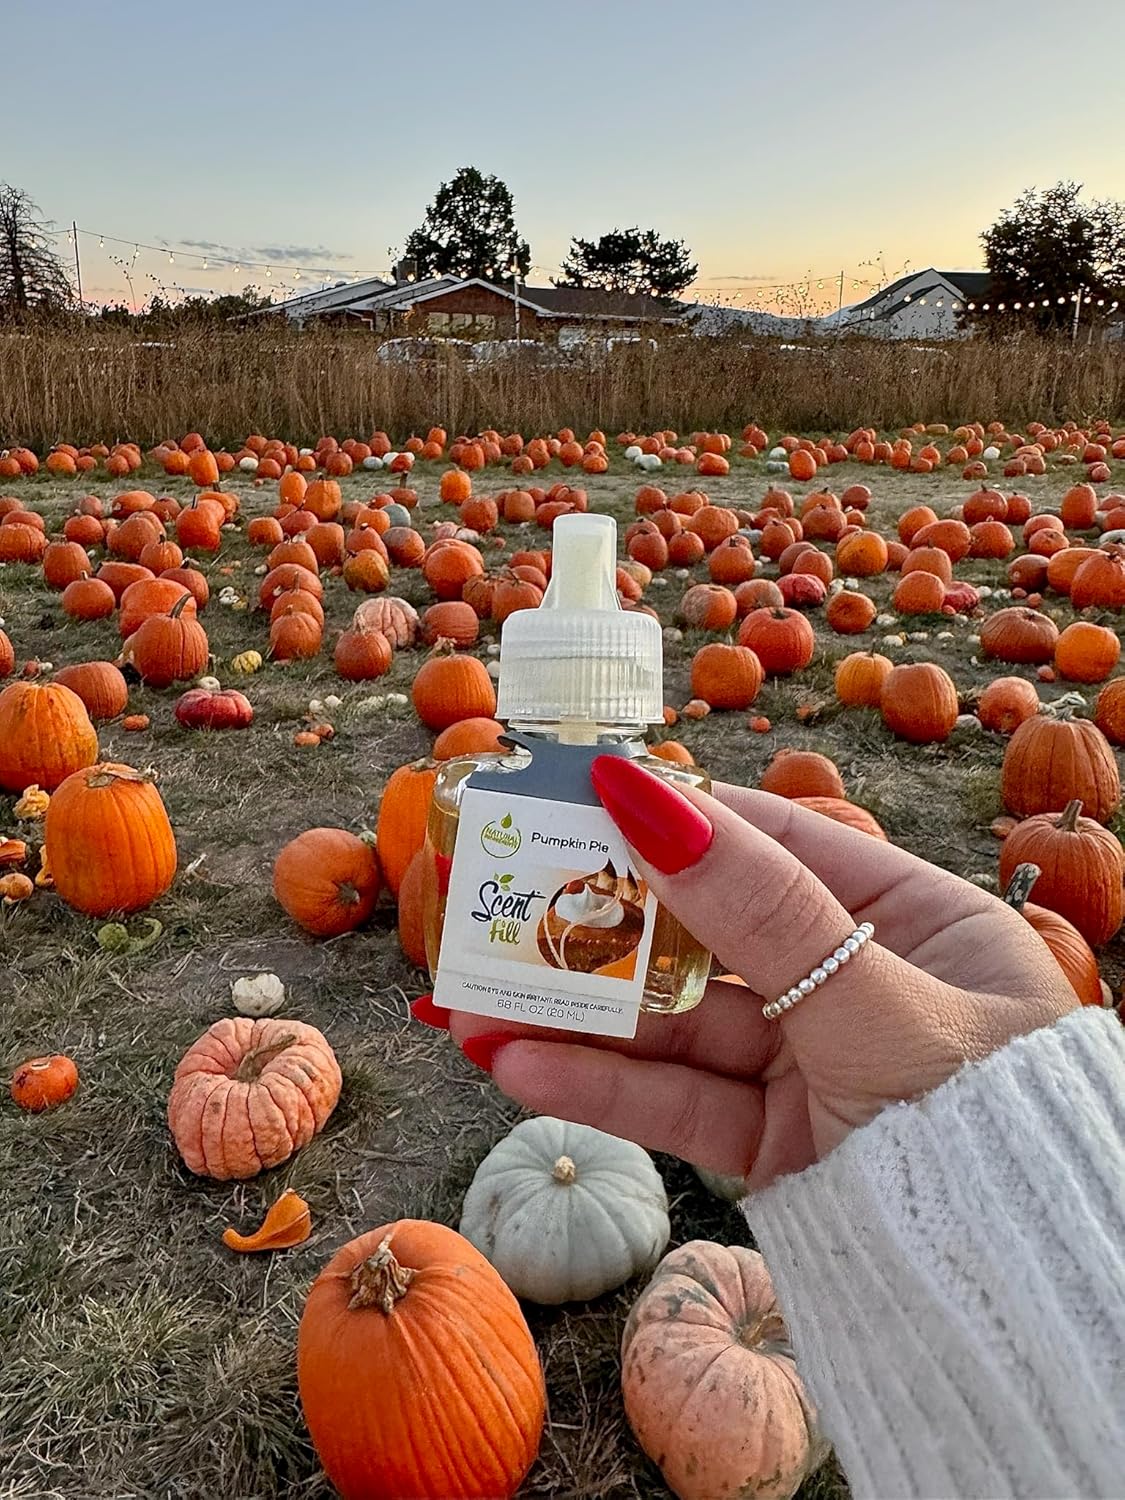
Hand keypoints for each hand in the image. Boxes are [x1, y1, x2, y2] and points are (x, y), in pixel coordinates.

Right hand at [432, 759, 1076, 1190]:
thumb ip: (764, 911)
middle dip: (598, 924)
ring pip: (677, 1026)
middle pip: (705, 934)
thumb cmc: (987, 1124)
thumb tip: (652, 798)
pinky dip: (605, 1088)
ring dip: (574, 1015)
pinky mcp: (777, 1143)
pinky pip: (681, 1105)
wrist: (1025, 1305)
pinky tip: (519, 1066)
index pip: (775, 842)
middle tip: (496, 902)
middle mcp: (855, 983)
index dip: (673, 817)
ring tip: (468, 1003)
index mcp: (910, 919)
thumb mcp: (878, 1006)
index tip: (576, 796)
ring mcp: (812, 1065)